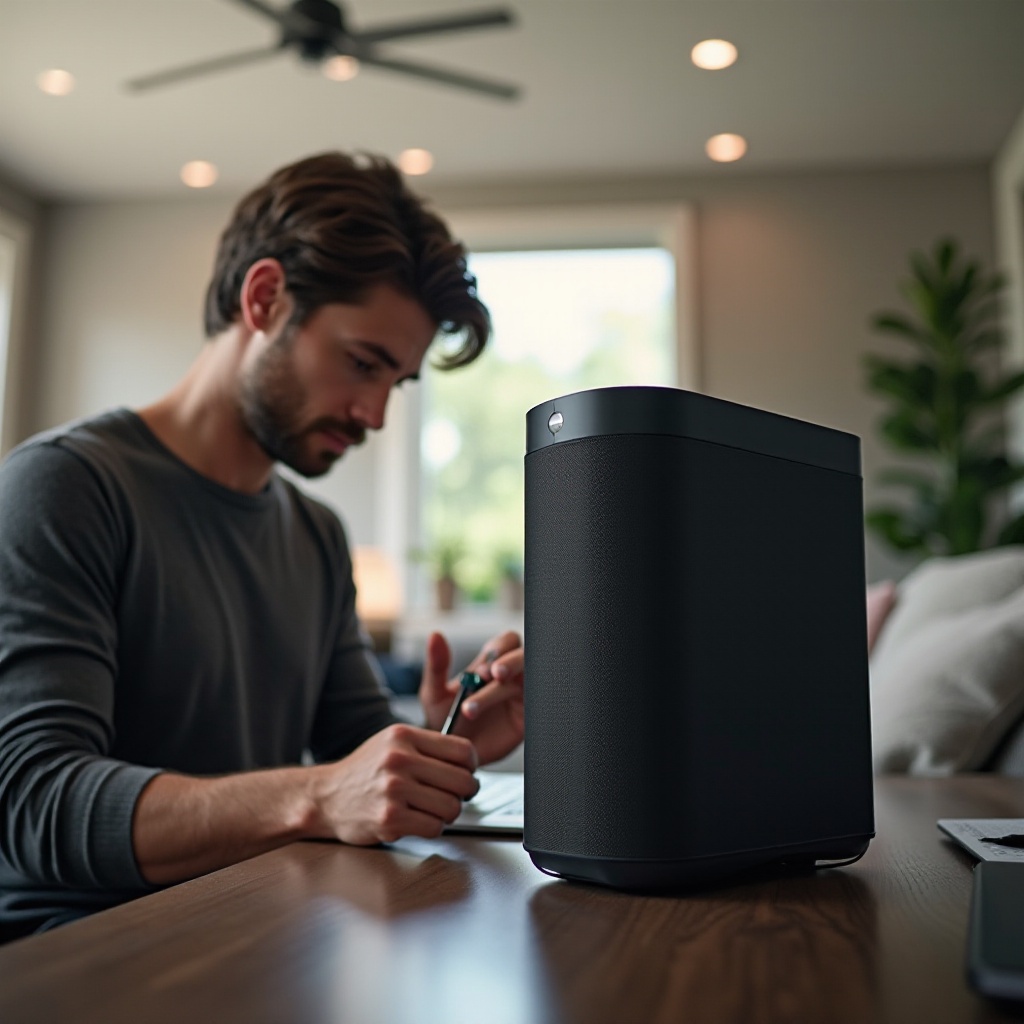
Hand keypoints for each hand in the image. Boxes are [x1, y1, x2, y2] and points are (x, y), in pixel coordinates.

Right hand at [310, 723, 478, 844]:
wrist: (325, 797)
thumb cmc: (364, 772)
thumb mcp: (392, 744)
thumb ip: (427, 747)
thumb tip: (468, 761)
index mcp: (404, 736)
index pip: (462, 750)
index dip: (471, 766)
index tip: (465, 773)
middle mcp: (399, 759)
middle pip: (463, 781)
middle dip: (463, 793)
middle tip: (452, 796)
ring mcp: (394, 789)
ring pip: (451, 807)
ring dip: (446, 813)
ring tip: (430, 809)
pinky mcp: (389, 818)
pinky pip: (434, 827)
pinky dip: (431, 828)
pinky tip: (416, 820)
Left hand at [419, 630, 523, 764]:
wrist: (449, 756)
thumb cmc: (444, 720)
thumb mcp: (434, 694)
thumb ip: (436, 666)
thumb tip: (435, 634)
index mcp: (488, 665)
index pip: (506, 643)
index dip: (500, 650)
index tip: (481, 669)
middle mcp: (508, 678)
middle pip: (524, 656)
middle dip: (511, 662)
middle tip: (494, 675)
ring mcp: (519, 698)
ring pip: (526, 681)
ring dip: (504, 689)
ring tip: (473, 707)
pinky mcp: (525, 719)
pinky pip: (532, 706)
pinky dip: (521, 706)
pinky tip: (502, 716)